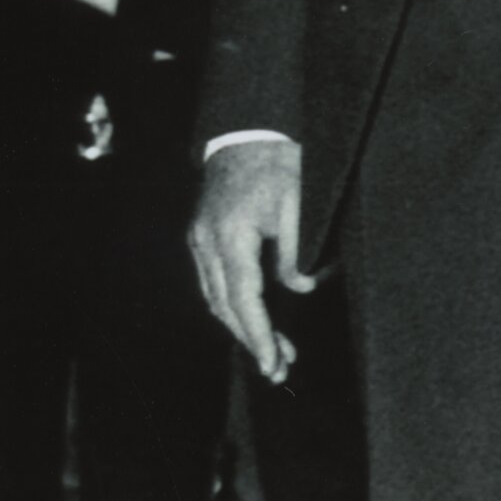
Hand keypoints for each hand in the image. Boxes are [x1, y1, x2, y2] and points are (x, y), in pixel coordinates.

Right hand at [187, 138, 311, 378]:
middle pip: (225, 306)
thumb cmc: (275, 162)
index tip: (272, 364)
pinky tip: (250, 319)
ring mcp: (199, 240)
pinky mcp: (200, 236)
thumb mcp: (297, 203)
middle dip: (251, 340)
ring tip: (272, 352)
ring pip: (214, 298)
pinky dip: (230, 307)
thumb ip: (295, 250)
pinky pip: (212, 282)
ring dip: (240, 328)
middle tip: (279, 369)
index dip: (258, 336)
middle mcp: (207, 242)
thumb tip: (301, 289)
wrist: (245, 130)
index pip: (244, 300)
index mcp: (231, 235)